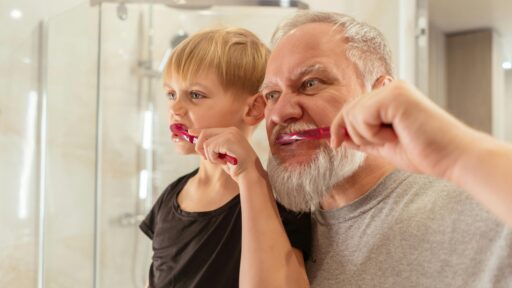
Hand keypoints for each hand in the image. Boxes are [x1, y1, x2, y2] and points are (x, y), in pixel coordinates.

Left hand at [189, 127, 260, 180]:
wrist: (249, 174)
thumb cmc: (237, 167)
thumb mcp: (223, 155)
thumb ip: (213, 147)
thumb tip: (198, 143)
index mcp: (232, 132)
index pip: (210, 130)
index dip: (199, 132)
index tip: (190, 132)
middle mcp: (231, 130)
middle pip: (205, 134)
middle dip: (201, 148)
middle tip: (208, 159)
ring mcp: (230, 134)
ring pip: (206, 144)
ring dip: (211, 157)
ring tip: (222, 161)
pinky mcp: (228, 140)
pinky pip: (210, 148)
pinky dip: (214, 158)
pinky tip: (224, 162)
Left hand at [330, 80, 474, 178]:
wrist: (452, 157)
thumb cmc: (425, 152)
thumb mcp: (384, 146)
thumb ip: (362, 138)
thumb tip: (338, 136)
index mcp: (389, 98)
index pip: (352, 107)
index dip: (339, 126)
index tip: (335, 143)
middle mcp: (390, 89)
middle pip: (348, 109)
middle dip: (356, 135)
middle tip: (383, 143)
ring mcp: (393, 90)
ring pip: (352, 114)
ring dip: (368, 135)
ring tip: (394, 138)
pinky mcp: (395, 96)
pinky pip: (362, 116)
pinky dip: (373, 133)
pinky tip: (395, 135)